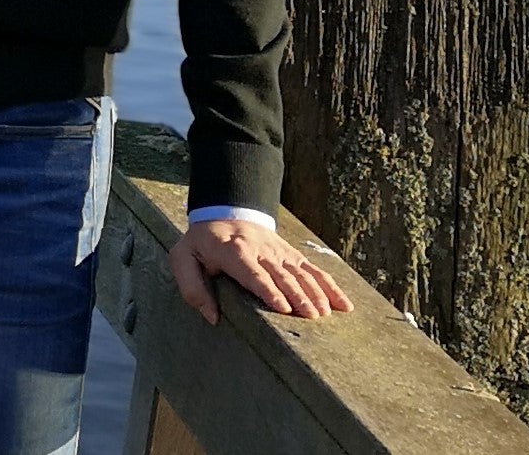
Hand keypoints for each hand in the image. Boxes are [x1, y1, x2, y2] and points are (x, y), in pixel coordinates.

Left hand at [168, 217, 351, 323]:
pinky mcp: (292, 255)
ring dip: (316, 292)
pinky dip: (330, 286)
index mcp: (233, 252)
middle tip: (312, 317)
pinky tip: (345, 305)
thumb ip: (192, 287)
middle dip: (298, 295)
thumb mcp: (184, 258)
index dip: (269, 289)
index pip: (253, 273)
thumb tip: (212, 317)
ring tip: (326, 313)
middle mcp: (260, 251)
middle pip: (282, 275)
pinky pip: (314, 270)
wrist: (224, 211)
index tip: (283, 307)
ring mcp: (279, 252)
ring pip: (301, 273)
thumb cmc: (202, 243)